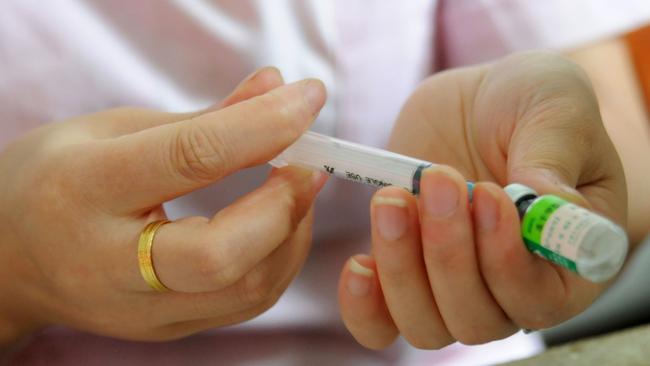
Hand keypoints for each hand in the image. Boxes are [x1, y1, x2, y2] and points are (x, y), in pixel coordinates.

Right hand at [0, 68, 326, 345]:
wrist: (9, 260)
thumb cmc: (57, 180)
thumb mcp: (114, 129)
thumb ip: (204, 117)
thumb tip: (275, 86)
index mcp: (86, 188)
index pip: (191, 158)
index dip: (263, 126)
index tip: (307, 99)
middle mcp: (111, 263)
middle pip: (223, 254)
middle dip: (284, 204)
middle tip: (306, 162)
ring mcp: (140, 309)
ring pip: (247, 289)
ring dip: (292, 232)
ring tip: (295, 187)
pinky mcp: (167, 330)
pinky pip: (246, 301)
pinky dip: (278, 257)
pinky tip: (277, 222)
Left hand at [338, 52, 626, 348]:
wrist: (480, 103)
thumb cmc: (533, 105)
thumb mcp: (556, 108)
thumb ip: (553, 157)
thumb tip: (544, 204)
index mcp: (565, 262)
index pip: (540, 298)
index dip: (508, 260)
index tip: (487, 195)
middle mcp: (510, 288)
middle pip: (475, 318)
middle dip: (448, 253)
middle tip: (437, 179)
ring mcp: (455, 286)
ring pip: (425, 322)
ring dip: (402, 267)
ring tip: (393, 198)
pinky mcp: (408, 271)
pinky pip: (382, 321)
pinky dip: (364, 305)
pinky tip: (358, 264)